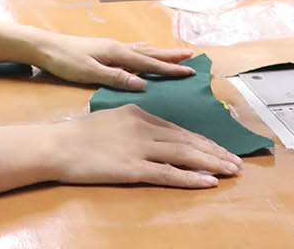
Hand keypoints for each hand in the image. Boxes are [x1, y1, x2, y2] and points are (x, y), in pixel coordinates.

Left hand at [29, 32, 194, 90]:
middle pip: (151, 53)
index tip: (190, 71)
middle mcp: (118, 48)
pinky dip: (144, 50)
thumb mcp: (90, 72)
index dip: (170, 69)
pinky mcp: (104, 50)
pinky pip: (132, 49)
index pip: (149, 63)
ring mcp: (111, 47)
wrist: (44, 46)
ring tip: (176, 53)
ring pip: (143, 50)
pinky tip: (144, 49)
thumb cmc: (65, 61)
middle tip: (192, 56)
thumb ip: (116, 77)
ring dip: (160, 53)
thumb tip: (143, 83)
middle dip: (171, 56)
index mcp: (117, 54)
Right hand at [50, 104, 241, 188]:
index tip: (218, 148)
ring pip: (184, 154)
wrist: (58, 145)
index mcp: (138, 112)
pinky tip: (208, 182)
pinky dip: (191, 178)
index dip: (201, 140)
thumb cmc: (77, 135)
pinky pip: (168, 173)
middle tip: (235, 161)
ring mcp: (140, 147)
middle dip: (214, 151)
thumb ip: (132, 125)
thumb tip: (148, 133)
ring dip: (211, 163)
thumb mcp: (110, 119)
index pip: (178, 128)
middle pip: (187, 139)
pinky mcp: (133, 167)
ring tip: (231, 170)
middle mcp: (144, 126)